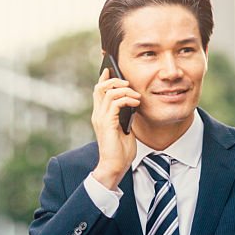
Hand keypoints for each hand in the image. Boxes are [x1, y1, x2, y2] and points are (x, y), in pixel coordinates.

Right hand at [91, 67, 139, 189]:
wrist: (114, 166)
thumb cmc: (120, 151)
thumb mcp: (123, 128)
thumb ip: (124, 115)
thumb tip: (132, 103)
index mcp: (100, 115)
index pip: (98, 90)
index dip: (104, 77)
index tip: (111, 68)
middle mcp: (98, 114)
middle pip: (101, 86)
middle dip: (115, 80)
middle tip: (129, 84)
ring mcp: (101, 118)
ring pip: (109, 91)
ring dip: (125, 90)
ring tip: (136, 96)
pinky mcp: (108, 123)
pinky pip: (115, 102)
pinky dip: (127, 99)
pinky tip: (136, 103)